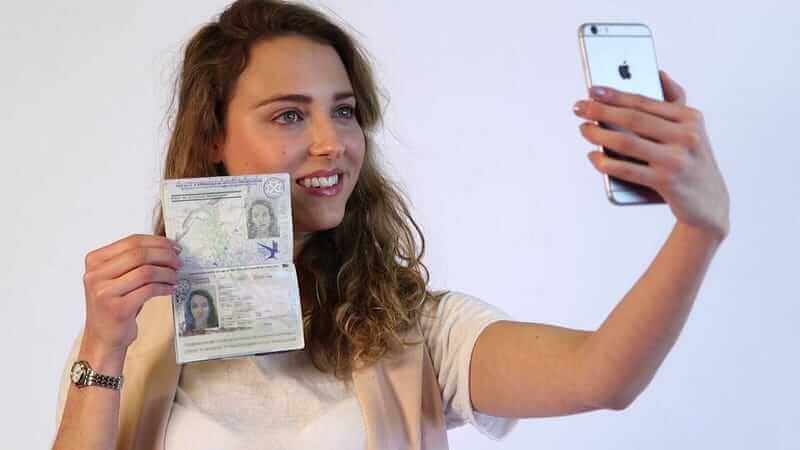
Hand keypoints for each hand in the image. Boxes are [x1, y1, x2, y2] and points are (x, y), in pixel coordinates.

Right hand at [81, 234, 180, 358]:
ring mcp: (104, 292)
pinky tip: (170, 289)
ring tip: (175, 277)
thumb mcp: (118, 278)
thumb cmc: (115, 304)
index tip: (174, 247)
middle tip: (178, 262)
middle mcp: (95, 275)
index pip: (131, 241)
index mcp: (95, 261)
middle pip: (139, 254)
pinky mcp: (117, 308)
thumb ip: (133, 260)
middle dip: (165, 256)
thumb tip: (166, 245)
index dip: (157, 242)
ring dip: (167, 273)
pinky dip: (164, 287)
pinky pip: (149, 290)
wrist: (103, 338)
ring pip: (146, 271)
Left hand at [574, 70, 729, 240]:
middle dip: (601, 111)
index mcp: (690, 118)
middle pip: (633, 119)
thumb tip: (658, 73)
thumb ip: (674, 103)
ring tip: (583, 129)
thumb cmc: (691, 161)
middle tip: (579, 107)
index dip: (616, 94)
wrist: (709, 204)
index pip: (645, 101)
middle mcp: (686, 136)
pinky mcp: (666, 182)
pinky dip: (605, 162)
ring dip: (599, 135)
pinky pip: (627, 170)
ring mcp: (676, 160)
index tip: (592, 89)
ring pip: (627, 143)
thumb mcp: (692, 130)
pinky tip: (593, 157)